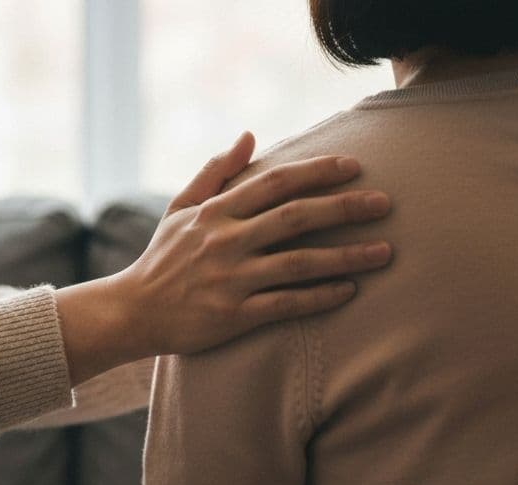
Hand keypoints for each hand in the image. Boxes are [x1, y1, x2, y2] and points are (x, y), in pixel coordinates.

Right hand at [55, 131, 391, 383]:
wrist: (132, 312)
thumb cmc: (161, 259)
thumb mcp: (179, 208)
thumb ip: (215, 172)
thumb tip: (249, 135)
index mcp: (215, 212)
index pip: (275, 182)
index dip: (317, 172)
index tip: (354, 166)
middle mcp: (226, 241)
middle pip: (296, 217)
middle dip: (345, 208)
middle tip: (385, 204)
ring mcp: (231, 279)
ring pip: (300, 263)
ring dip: (347, 256)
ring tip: (385, 252)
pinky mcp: (234, 315)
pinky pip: (287, 303)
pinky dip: (320, 296)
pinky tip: (350, 290)